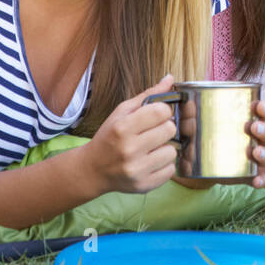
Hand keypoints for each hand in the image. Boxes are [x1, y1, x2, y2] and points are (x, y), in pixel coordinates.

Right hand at [83, 75, 179, 194]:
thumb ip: (148, 96)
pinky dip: (164, 165)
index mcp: (122, 128)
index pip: (162, 111)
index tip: (157, 115)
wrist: (92, 170)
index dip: (163, 111)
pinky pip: (170, 170)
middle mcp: (129, 150)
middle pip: (170, 130)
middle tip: (153, 132)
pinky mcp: (143, 185)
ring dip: (165, 148)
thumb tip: (170, 79)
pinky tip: (150, 162)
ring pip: (172, 151)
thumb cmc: (109, 137)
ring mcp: (136, 170)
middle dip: (165, 129)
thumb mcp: (122, 112)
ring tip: (151, 148)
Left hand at [171, 97, 264, 189]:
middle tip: (253, 128)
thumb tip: (170, 79)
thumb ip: (181, 100)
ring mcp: (253, 157)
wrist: (194, 165)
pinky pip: (259, 178)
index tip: (257, 106)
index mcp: (247, 119)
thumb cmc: (198, 134)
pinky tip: (256, 180)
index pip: (264, 110)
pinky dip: (261, 179)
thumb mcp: (190, 117)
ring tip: (255, 152)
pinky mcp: (246, 174)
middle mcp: (255, 137)